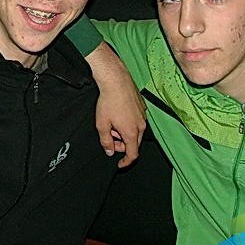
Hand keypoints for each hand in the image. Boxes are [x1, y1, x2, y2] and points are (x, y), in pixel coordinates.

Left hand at [85, 42, 146, 167]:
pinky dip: (128, 122)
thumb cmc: (108, 101)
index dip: (126, 162)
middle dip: (122, 144)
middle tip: (110, 137)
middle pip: (134, 143)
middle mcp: (141, 125)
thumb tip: (109, 151)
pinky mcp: (142, 106)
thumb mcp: (102, 125)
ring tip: (112, 123)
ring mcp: (143, 115)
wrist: (116, 80)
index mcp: (132, 133)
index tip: (119, 163)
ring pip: (135, 131)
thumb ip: (106, 141)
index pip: (133, 154)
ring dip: (124, 132)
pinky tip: (117, 114)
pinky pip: (136, 120)